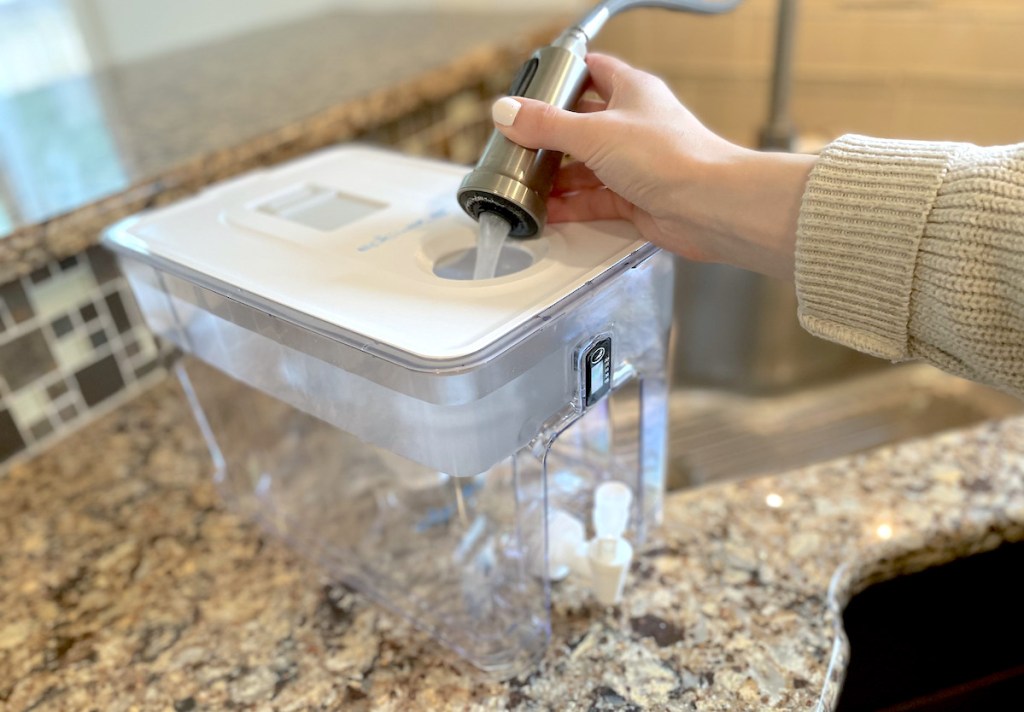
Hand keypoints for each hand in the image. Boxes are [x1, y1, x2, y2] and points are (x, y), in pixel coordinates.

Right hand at [491, 53, 814, 279]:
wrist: (709, 206)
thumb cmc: (672, 157)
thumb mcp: (594, 134)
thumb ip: (547, 125)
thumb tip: (507, 112)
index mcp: (631, 92)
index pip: (593, 71)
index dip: (565, 77)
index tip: (533, 88)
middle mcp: (634, 126)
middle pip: (583, 125)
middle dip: (551, 137)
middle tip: (519, 144)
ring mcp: (636, 164)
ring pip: (587, 166)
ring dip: (558, 177)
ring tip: (526, 183)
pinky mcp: (637, 199)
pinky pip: (595, 200)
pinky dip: (572, 206)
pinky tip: (548, 212)